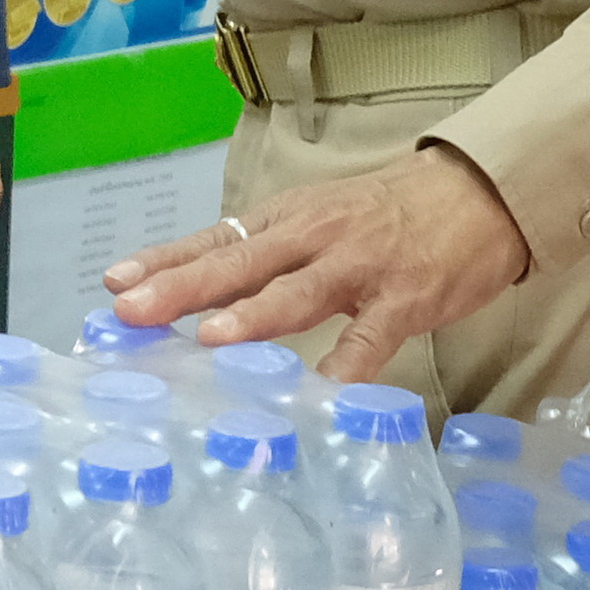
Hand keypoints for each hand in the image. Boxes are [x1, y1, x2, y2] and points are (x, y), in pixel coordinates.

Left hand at [104, 144, 533, 389]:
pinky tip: (321, 396)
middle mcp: (312, 238)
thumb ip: (263, 255)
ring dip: (253, 316)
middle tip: (131, 311)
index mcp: (285, 220)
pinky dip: (347, 368)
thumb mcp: (314, 220)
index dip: (163, 261)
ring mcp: (358, 269)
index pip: (213, 240)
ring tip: (210, 338)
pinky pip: (371, 340)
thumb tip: (194, 291)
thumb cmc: (383, 214)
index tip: (112, 284)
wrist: (476, 194)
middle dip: (182, 288)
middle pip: (238, 264)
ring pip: (297, 294)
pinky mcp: (404, 300)